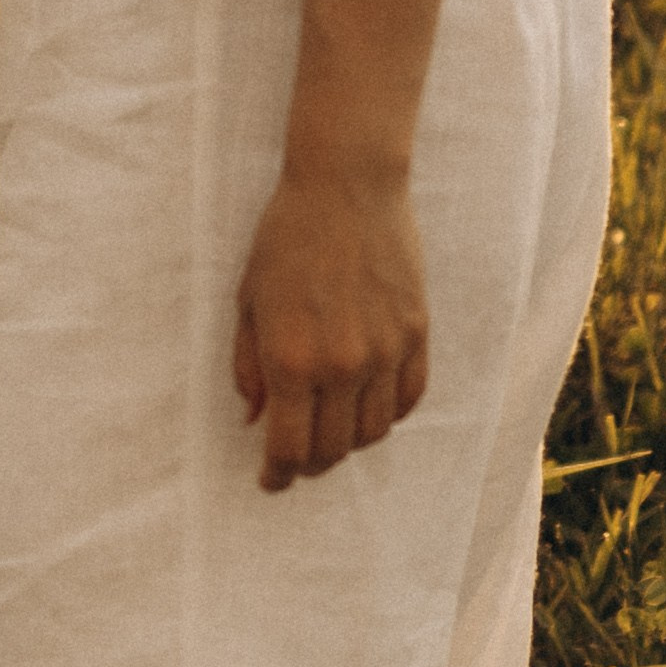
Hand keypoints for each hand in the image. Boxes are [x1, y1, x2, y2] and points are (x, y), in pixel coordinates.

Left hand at [233, 168, 428, 492]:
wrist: (346, 185)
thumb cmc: (286, 237)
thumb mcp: (249, 301)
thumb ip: (249, 366)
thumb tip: (256, 420)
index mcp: (291, 360)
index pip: (288, 448)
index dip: (277, 476)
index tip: (271, 481)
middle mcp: (341, 365)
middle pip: (332, 450)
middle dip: (309, 465)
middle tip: (297, 460)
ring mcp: (385, 352)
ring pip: (373, 432)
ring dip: (349, 443)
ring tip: (332, 431)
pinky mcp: (416, 333)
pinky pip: (409, 398)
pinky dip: (388, 414)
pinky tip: (369, 407)